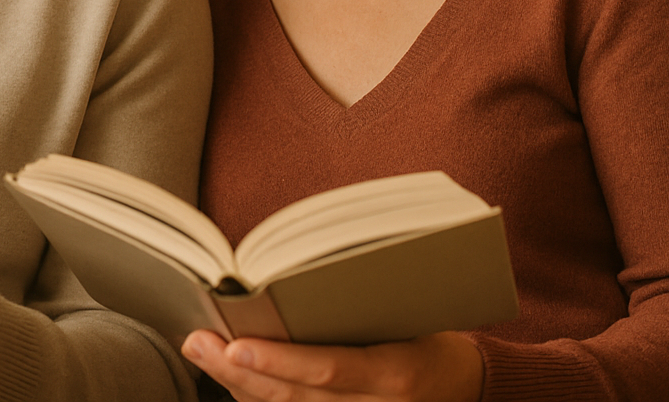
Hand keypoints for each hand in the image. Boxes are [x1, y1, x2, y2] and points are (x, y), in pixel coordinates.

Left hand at [182, 329, 483, 401]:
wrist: (471, 387)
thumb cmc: (435, 335)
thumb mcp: (409, 315)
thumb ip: (356, 306)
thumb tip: (289, 279)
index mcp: (396, 374)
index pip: (328, 370)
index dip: (278, 361)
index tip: (235, 344)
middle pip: (295, 397)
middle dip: (239, 371)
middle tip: (198, 341)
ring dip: (238, 384)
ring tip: (203, 351)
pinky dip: (258, 397)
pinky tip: (229, 374)